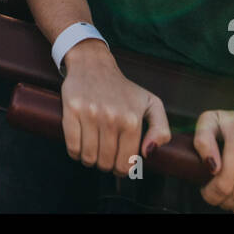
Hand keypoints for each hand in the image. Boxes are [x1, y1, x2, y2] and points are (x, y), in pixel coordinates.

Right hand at [58, 39, 171, 176]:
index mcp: (132, 120)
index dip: (122, 169)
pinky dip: (75, 152)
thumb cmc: (124, 89)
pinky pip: (72, 146)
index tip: (119, 163)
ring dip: (89, 159)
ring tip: (93, 150)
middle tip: (105, 155)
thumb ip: (161, 130)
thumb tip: (148, 152)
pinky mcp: (72, 110)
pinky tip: (80, 145)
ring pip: (88, 156)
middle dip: (105, 164)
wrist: (94, 64)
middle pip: (105, 162)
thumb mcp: (151, 104)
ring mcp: (90, 114)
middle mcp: (112, 118)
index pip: (126, 163)